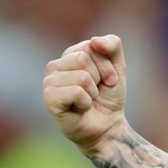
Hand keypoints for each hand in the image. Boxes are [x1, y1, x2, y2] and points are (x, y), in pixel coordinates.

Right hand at [42, 35, 127, 153]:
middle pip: (83, 58)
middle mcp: (55, 66)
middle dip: (100, 77)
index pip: (92, 46)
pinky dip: (85, 102)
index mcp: (69, 54)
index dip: (107, 66)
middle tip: (97, 92)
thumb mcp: (118, 67)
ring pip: (82, 76)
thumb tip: (95, 41)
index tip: (108, 80)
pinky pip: (76, 91)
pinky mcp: (48, 99)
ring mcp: (49, 82)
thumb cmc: (108, 97)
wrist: (108, 126)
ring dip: (92, 92)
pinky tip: (80, 108)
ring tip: (88, 101)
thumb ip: (112, 45)